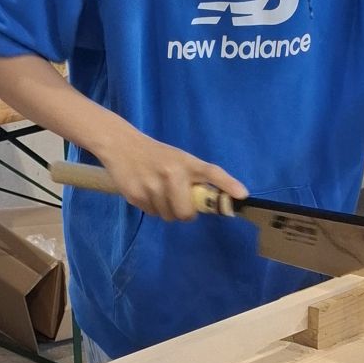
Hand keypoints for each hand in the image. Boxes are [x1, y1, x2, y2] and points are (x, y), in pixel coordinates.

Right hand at [99, 126, 246, 221]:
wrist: (121, 145)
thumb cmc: (156, 155)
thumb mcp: (178, 159)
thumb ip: (194, 178)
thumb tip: (211, 203)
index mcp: (186, 163)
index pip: (211, 172)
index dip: (227, 184)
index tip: (241, 195)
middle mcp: (171, 173)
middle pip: (186, 213)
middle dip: (185, 212)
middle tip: (180, 201)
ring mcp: (152, 186)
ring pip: (168, 216)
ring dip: (167, 210)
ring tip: (159, 192)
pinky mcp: (136, 195)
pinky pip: (152, 214)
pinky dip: (152, 208)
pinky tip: (146, 192)